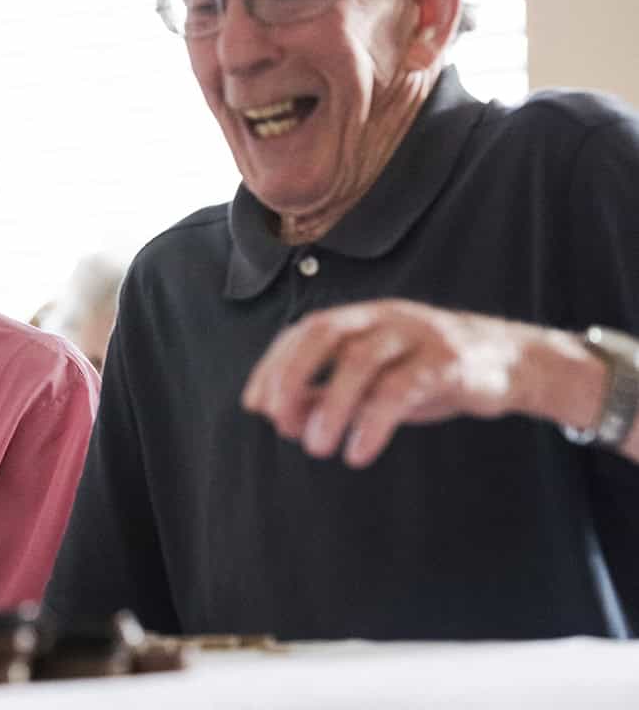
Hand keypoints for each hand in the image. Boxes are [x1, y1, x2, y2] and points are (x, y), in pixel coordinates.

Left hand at [241, 299, 583, 467]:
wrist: (514, 364)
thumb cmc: (431, 372)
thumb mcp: (376, 380)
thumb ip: (328, 392)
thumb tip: (277, 416)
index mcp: (363, 317)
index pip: (304, 331)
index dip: (274, 365)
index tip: (255, 405)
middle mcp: (385, 317)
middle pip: (325, 332)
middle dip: (292, 375)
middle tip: (278, 421)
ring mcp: (418, 335)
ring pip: (361, 360)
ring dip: (330, 405)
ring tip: (315, 447)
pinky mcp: (449, 362)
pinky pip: (402, 389)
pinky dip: (372, 423)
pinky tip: (358, 453)